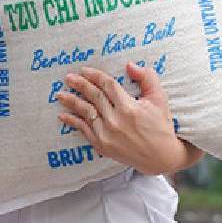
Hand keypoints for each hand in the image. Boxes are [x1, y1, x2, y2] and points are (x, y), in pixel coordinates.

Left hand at [56, 63, 201, 175]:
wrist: (161, 157)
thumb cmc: (161, 126)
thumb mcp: (159, 100)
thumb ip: (147, 79)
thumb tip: (129, 65)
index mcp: (130, 108)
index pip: (108, 86)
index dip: (95, 76)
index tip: (85, 70)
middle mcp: (116, 120)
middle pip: (94, 97)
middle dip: (79, 85)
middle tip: (68, 77)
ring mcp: (107, 134)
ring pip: (85, 112)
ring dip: (71, 102)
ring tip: (60, 94)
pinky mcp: (102, 145)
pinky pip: (83, 130)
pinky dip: (72, 122)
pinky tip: (63, 115)